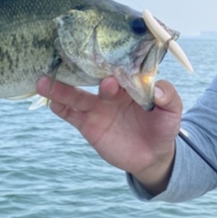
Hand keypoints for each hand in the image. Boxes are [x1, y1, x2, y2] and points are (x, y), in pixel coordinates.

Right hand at [36, 76, 182, 194]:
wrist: (153, 155)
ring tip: (44, 80)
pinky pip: (71, 115)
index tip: (107, 67)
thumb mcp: (173, 110)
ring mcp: (97, 107)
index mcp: (129, 83)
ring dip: (60, 88)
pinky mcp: (88, 125)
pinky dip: (60, 108)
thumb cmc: (163, 126)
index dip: (111, 65)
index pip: (117, 68)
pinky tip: (50, 101)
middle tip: (64, 62)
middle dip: (80, 71)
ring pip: (75, 95)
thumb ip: (168, 96)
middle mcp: (109, 92)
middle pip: (91, 78)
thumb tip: (157, 89)